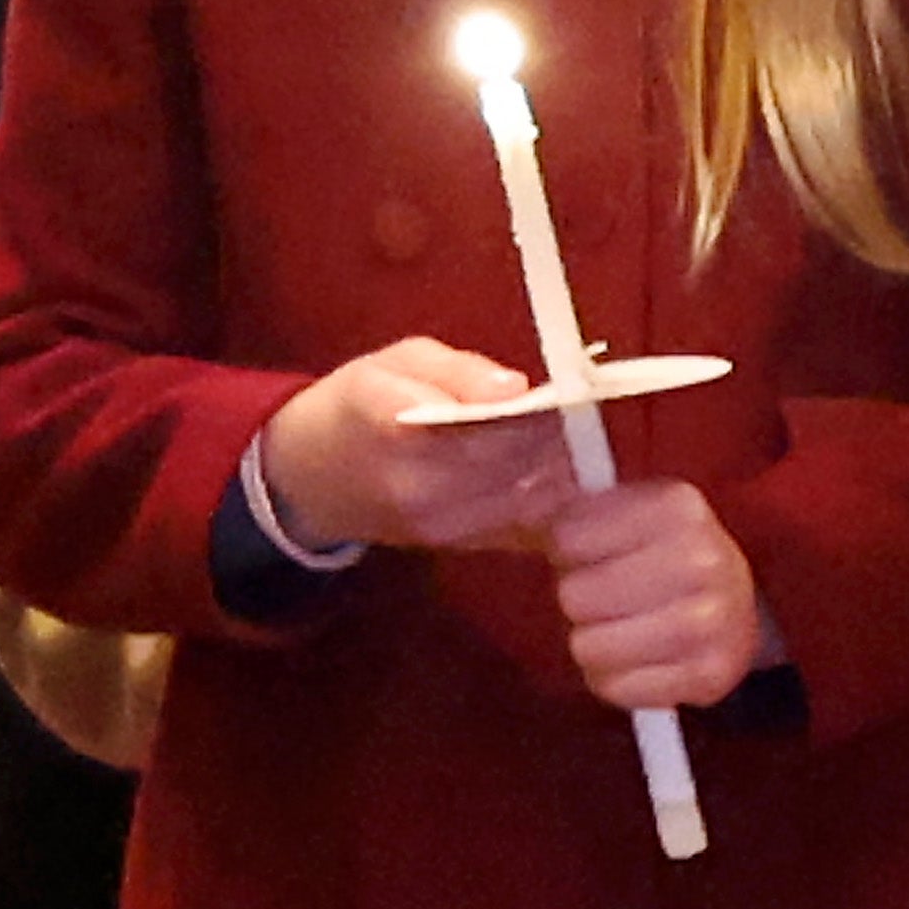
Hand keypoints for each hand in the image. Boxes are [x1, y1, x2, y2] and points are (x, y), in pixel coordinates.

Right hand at [260, 341, 579, 552]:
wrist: (315, 479)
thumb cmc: (361, 403)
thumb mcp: (397, 361)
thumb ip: (456, 370)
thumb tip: (516, 387)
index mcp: (397, 428)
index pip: (489, 424)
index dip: (542, 410)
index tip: (576, 390)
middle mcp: (421, 488)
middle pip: (518, 464)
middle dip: (562, 438)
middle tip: (593, 410)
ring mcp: (442, 527)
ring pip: (530, 498)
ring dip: (564, 469)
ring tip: (585, 435)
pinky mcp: (461, 547)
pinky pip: (527, 523)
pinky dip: (553, 497)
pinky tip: (567, 470)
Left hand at [548, 478, 775, 713]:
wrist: (737, 602)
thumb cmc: (658, 555)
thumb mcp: (620, 513)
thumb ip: (561, 507)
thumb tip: (521, 505)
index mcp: (678, 505)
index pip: (567, 538)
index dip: (566, 551)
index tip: (592, 553)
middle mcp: (703, 559)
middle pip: (575, 596)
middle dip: (580, 600)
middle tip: (608, 596)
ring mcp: (712, 621)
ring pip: (590, 646)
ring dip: (592, 643)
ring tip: (619, 629)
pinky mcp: (710, 676)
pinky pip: (617, 689)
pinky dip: (614, 680)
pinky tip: (636, 661)